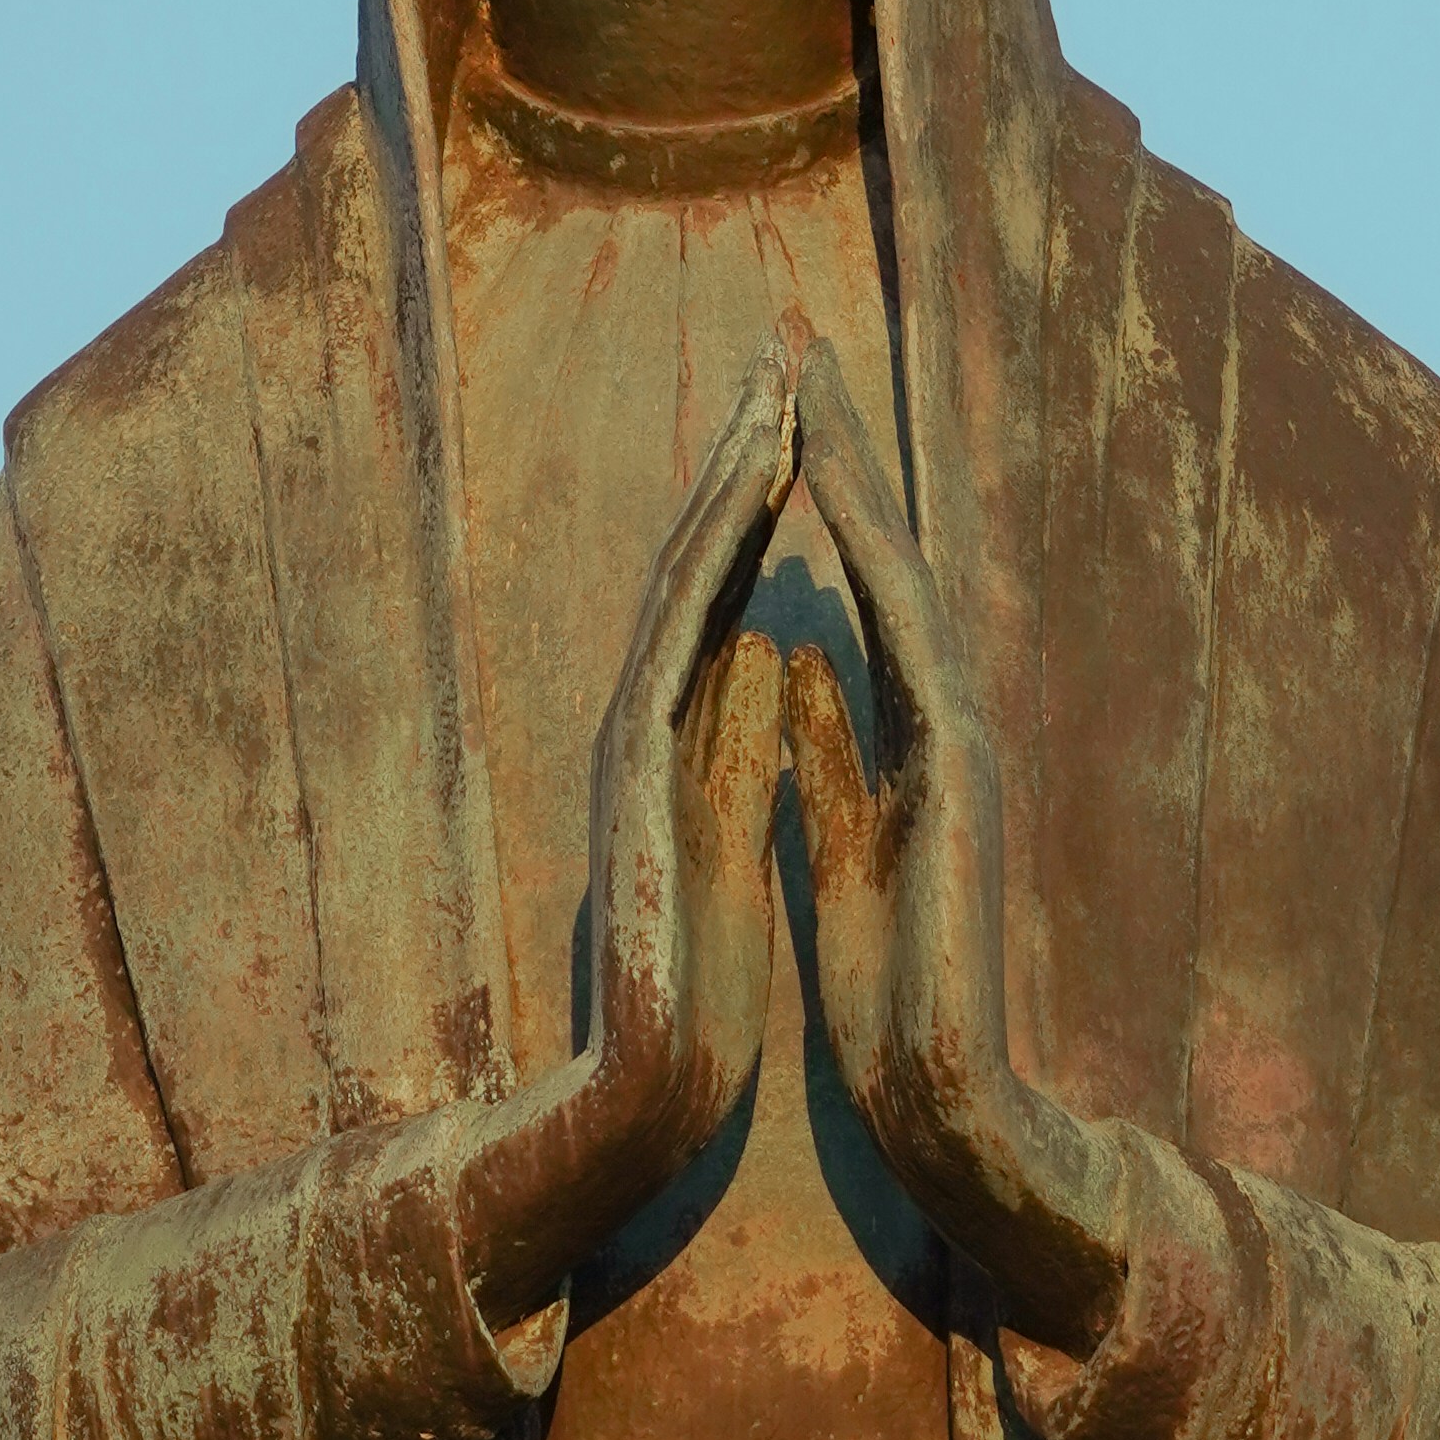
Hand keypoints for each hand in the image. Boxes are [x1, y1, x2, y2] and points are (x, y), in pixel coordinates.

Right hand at [455, 344, 796, 1324]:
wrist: (644, 1098)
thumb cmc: (702, 990)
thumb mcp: (743, 838)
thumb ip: (748, 744)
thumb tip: (775, 648)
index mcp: (682, 736)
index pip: (728, 586)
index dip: (765, 491)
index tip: (805, 399)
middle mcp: (648, 723)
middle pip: (703, 556)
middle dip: (749, 448)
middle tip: (789, 341)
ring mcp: (634, 750)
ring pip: (686, 582)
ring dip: (733, 481)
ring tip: (777, 389)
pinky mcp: (639, 789)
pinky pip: (678, 647)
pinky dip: (713, 571)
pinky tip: (751, 510)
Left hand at [784, 345, 1128, 1356]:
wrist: (950, 1100)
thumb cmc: (891, 988)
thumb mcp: (833, 844)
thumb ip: (822, 752)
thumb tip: (792, 659)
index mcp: (904, 739)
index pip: (856, 588)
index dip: (813, 490)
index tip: (771, 397)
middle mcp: (939, 720)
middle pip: (882, 552)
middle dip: (835, 443)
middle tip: (794, 333)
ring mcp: (957, 744)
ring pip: (899, 575)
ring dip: (850, 475)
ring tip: (805, 380)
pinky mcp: (953, 782)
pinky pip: (905, 641)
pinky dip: (869, 563)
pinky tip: (830, 500)